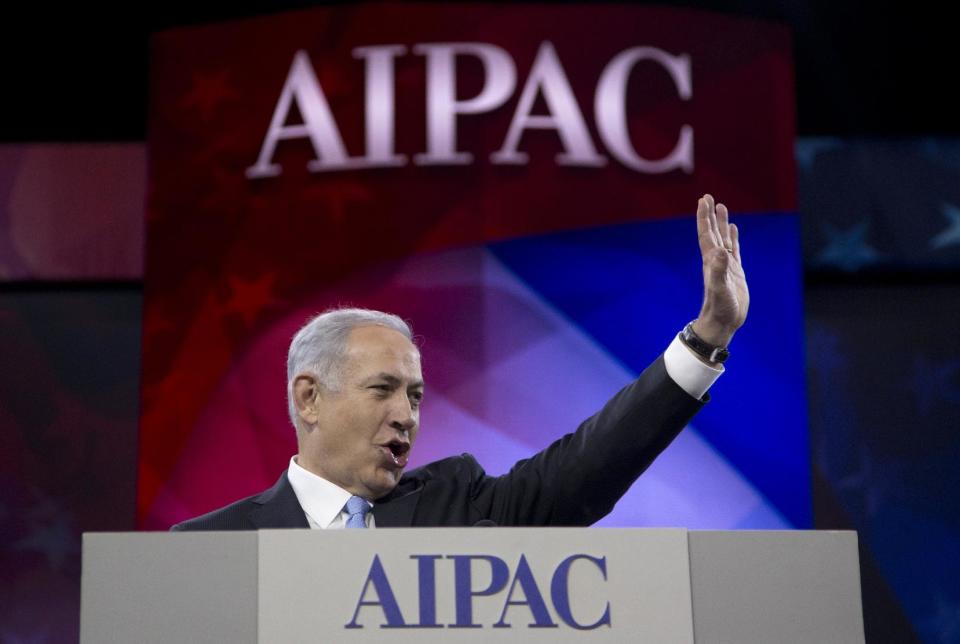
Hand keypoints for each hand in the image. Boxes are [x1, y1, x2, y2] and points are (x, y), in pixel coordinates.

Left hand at [692, 194, 748, 346]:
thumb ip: (719, 271)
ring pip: (723, 238)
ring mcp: (726, 264)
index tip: (703, 200)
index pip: (706, 233)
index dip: (704, 217)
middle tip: (708, 197)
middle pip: (712, 231)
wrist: (723, 321)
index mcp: (711, 260)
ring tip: (721, 206)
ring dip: (721, 223)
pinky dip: (733, 238)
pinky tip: (733, 229)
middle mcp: (716, 259)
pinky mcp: (735, 271)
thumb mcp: (720, 288)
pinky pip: (734, 249)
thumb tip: (720, 252)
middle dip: (710, 214)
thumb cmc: (720, 307)